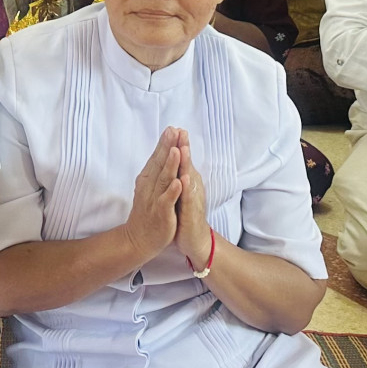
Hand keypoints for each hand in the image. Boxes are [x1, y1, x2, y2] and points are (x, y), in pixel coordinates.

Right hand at [121, 128, 183, 263]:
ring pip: (163, 180)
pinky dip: (172, 191)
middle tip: (174, 131)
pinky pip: (167, 201)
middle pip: (159, 164)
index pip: (157, 158)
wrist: (139, 239)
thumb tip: (163, 151)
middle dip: (167, 147)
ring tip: (177, 150)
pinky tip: (179, 182)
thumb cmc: (148, 211)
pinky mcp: (161, 214)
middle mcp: (149, 187)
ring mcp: (155, 200)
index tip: (172, 128)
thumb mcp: (149, 188)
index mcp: (148, 179)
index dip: (164, 144)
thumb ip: (156, 170)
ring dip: (170, 165)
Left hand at [172, 134, 211, 271]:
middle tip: (181, 130)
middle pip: (187, 164)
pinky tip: (185, 179)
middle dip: (183, 147)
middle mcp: (192, 187)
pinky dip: (187, 189)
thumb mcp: (180, 192)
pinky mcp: (191, 213)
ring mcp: (193, 199)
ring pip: (189, 178)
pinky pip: (189, 199)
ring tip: (183, 148)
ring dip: (187, 163)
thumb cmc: (185, 214)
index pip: (182, 160)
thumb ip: (178, 175)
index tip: (174, 128)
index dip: (178, 145)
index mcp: (187, 182)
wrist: (193, 239)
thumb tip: (173, 159)